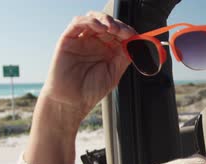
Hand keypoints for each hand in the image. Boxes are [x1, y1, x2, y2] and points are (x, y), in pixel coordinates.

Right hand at [25, 12, 135, 163]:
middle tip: (125, 33)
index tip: (135, 36)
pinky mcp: (68, 40)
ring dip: (106, 20)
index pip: (119, 33)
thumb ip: (124, 56)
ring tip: (114, 29)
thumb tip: (137, 43)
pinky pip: (78, 23)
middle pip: (108, 23)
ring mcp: (81, 40)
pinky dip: (90, 21)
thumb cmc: (90, 91)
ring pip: (94, 19)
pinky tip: (100, 28)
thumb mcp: (114, 73)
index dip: (128, 31)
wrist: (72, 102)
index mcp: (107, 49)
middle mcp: (95, 42)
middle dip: (119, 25)